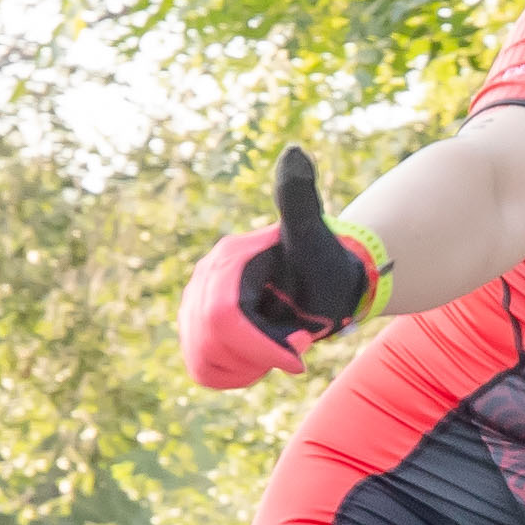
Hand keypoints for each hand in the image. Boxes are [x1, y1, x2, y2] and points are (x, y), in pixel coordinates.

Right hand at [176, 165, 391, 387]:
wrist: (328, 282)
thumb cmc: (327, 263)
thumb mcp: (316, 237)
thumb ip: (299, 199)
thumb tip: (294, 151)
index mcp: (227, 260)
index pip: (225, 320)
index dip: (261, 348)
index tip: (300, 358)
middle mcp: (203, 279)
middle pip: (213, 344)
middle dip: (260, 356)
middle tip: (298, 343)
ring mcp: (196, 304)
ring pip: (205, 361)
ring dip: (250, 366)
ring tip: (282, 346)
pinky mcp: (199, 328)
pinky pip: (204, 369)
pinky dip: (236, 374)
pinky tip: (264, 358)